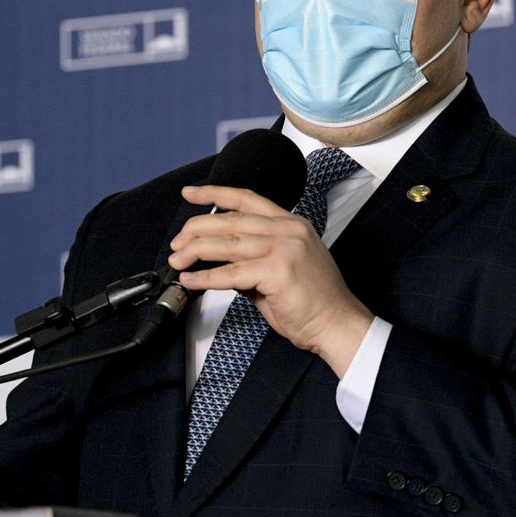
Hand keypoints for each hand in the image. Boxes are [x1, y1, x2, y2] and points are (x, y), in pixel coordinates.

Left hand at [167, 185, 373, 376]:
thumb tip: (218, 261)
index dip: (214, 193)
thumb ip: (251, 259)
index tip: (190, 192)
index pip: (246, 198)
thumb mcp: (281, 268)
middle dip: (196, 229)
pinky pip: (232, 272)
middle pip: (231, 219)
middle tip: (177, 243)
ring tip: (178, 261)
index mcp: (291, 223)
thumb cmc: (313, 302)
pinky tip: (192, 281)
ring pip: (227, 242)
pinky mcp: (278, 270)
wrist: (338, 324)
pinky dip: (206, 278)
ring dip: (195, 251)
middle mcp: (289, 229)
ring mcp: (285, 248)